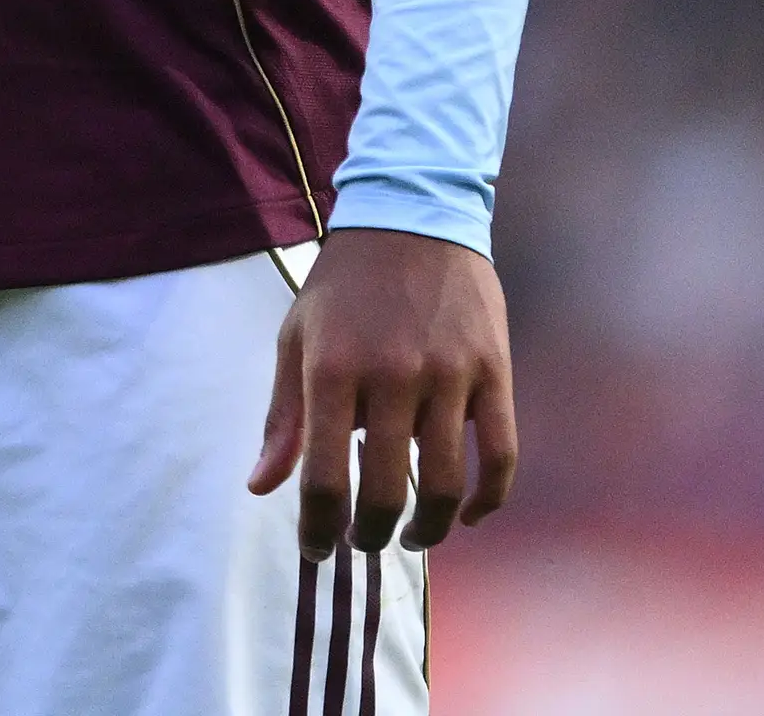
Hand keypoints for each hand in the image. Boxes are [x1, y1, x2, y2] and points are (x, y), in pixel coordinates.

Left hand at [245, 227, 517, 557]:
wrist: (413, 213)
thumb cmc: (344, 284)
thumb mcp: (297, 337)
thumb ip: (283, 417)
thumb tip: (262, 489)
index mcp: (332, 370)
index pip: (326, 479)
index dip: (320, 530)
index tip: (318, 549)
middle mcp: (391, 376)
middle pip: (388, 491)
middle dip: (372, 535)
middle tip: (366, 542)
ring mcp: (449, 374)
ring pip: (446, 482)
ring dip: (428, 527)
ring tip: (414, 535)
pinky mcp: (493, 369)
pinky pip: (501, 452)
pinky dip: (489, 498)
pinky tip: (469, 515)